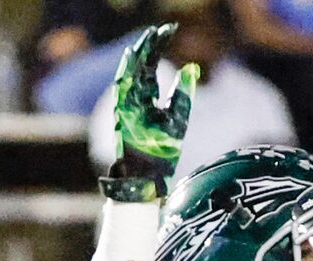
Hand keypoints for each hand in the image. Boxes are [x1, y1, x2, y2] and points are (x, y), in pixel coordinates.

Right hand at [103, 22, 197, 203]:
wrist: (150, 179)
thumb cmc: (163, 152)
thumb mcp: (178, 117)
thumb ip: (182, 93)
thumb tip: (191, 67)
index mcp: (148, 100)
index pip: (151, 67)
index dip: (158, 48)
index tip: (168, 30)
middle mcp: (136, 101)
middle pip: (141, 67)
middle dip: (149, 48)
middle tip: (159, 30)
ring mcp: (128, 109)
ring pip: (129, 76)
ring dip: (136, 57)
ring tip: (145, 39)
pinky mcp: (122, 118)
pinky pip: (121, 92)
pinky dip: (125, 75)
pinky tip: (130, 59)